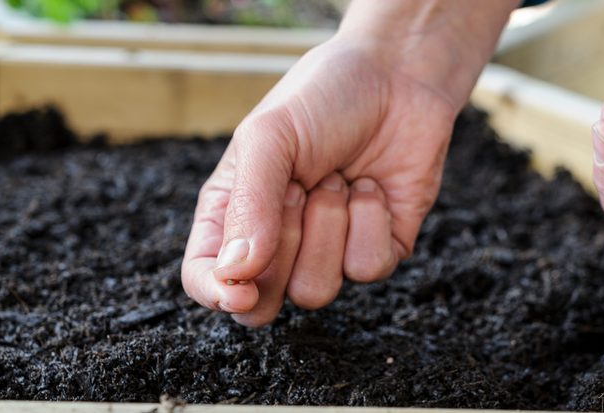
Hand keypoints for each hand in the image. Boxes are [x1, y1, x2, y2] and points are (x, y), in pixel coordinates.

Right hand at [181, 1, 516, 325]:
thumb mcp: (270, 136)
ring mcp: (329, 251)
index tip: (240, 290)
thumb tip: (236, 273)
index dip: (217, 294)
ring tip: (337, 178)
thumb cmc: (324, 97)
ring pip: (316, 291)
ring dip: (328, 227)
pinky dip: (369, 221)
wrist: (398, 75)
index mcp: (233, 213)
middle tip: (298, 188)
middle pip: (261, 302)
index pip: (205, 279)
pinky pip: (367, 269)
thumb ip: (249, 205)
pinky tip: (370, 185)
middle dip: (282, 249)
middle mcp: (278, 241)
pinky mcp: (377, 250)